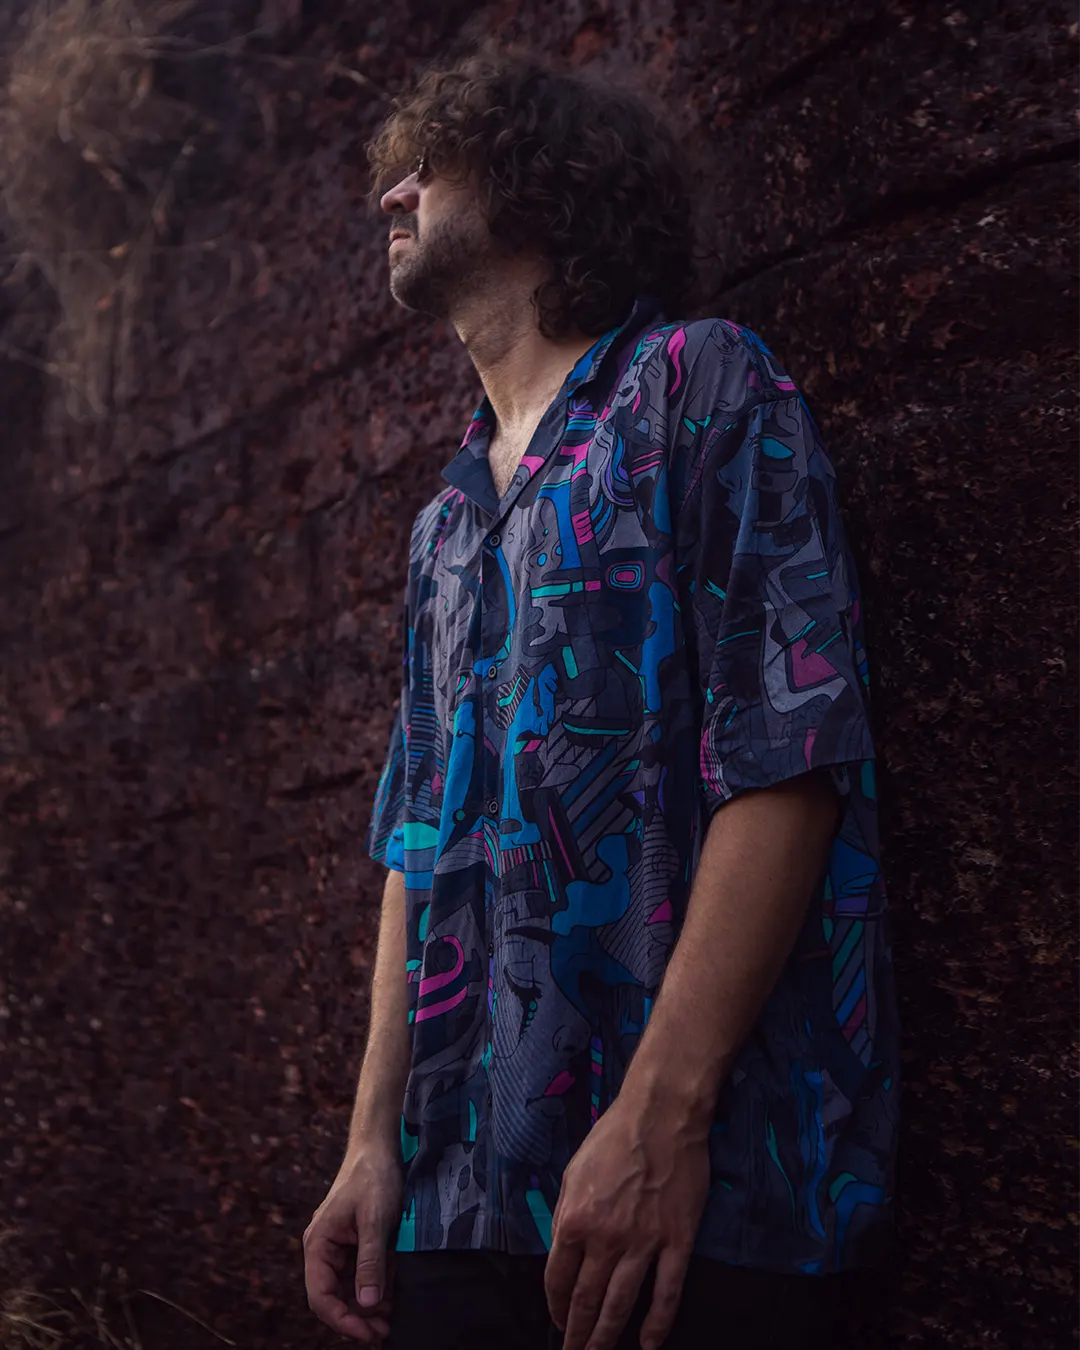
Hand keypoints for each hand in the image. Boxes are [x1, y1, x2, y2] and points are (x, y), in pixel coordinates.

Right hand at [304, 1139, 402, 1342]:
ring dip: (367, 1306)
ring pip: (347, 1289)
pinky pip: (359, 1275)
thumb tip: (366, 1304)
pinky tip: (392, 1296)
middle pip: (333, 1297)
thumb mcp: (376, 1220)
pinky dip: (374, 1288)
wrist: (380, 1147)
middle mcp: (323, 1249)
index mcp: (318, 1244)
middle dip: (357, 1317)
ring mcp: (338, 1247)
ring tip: (391, 1318)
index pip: (320, 1296)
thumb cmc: (373, 1177)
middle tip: (386, 1331)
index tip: (368, 1333)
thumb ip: (370, 1262)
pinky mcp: (354, 1244)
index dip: (342, 1320)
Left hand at [544, 1095, 709, 1349]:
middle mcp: (606, 1239)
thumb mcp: (573, 1172)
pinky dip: (657, 1324)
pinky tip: (648, 1343)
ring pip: (621, 1305)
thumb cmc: (613, 1137)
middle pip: (586, 1301)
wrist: (661, 1115)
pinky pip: (667, 1293)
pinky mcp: (677, 1242)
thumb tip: (562, 1251)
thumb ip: (566, 1214)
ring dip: (607, 1337)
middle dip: (576, 1335)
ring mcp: (644, 1243)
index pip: (557, 1279)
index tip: (557, 1321)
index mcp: (575, 1219)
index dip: (555, 1307)